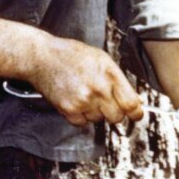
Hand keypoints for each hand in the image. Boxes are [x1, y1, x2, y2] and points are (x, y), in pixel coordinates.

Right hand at [29, 37, 143, 126]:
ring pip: (99, 120)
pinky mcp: (69, 110)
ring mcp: (84, 101)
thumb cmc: (71, 55)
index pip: (131, 104)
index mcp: (110, 74)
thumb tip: (135, 99)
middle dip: (114, 112)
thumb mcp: (101, 59)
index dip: (136, 113)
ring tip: (84, 95)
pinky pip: (83, 123)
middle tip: (106, 102)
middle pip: (117, 117)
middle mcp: (99, 89)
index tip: (136, 114)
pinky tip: (75, 100)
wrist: (42, 57)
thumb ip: (118, 80)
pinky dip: (80, 116)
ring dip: (95, 112)